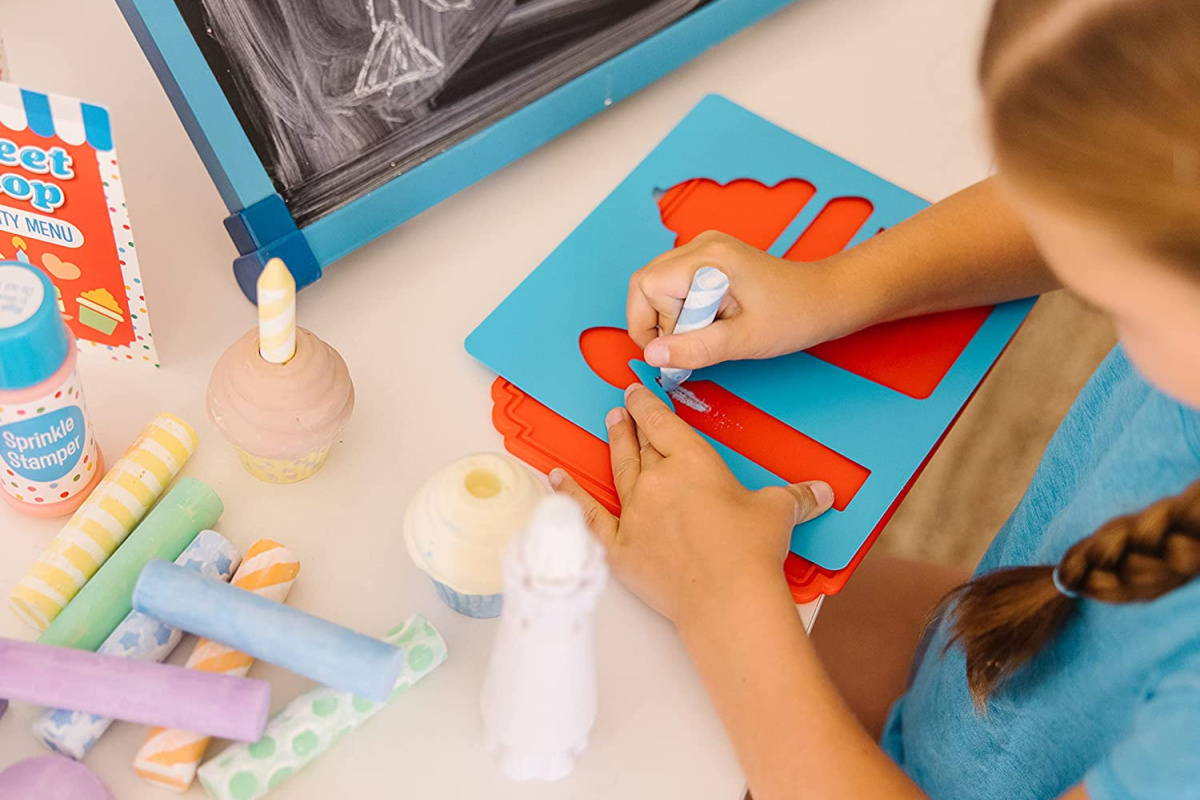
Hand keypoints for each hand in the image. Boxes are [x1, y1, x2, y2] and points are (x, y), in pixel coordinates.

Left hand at [549, 383, 833, 625]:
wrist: (727, 599)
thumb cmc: (752, 552)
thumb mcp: (778, 514)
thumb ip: (796, 497)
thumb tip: (822, 493)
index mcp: (693, 463)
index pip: (664, 424)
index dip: (649, 404)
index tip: (638, 390)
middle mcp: (658, 481)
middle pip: (642, 444)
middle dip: (633, 423)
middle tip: (622, 408)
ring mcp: (635, 513)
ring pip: (620, 471)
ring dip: (615, 446)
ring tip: (609, 426)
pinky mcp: (620, 548)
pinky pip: (588, 517)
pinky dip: (570, 497)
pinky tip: (555, 480)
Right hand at [628, 230, 856, 370]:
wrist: (825, 298)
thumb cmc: (794, 315)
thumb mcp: (743, 340)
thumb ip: (696, 348)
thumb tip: (653, 356)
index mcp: (709, 259)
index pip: (646, 286)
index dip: (652, 324)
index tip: (676, 350)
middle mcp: (702, 246)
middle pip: (645, 282)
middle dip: (657, 321)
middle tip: (689, 344)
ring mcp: (705, 250)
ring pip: (656, 284)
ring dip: (670, 317)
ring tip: (705, 332)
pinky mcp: (710, 260)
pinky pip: (675, 284)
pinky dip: (681, 309)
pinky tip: (708, 322)